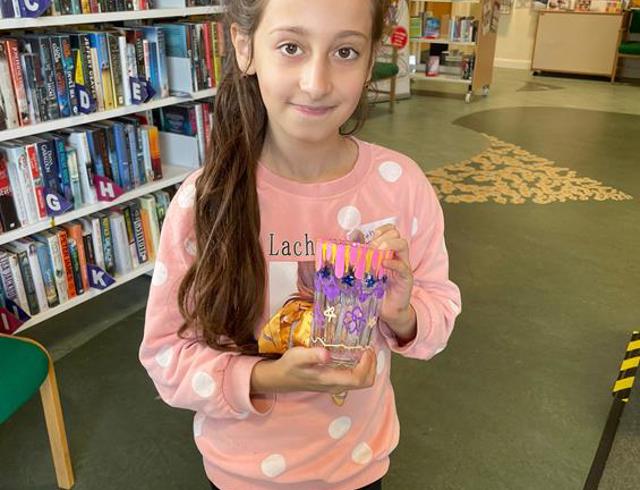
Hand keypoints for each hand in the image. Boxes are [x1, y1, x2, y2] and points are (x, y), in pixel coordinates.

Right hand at [250, 347, 376, 394]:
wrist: (281, 378)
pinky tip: (354, 354)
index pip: (358, 378)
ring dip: (367, 366)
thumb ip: (312, 355)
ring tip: (364, 349)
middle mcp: (337, 386)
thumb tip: (327, 354)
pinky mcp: (335, 382)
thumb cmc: (290, 366)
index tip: (366, 349)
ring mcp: (337, 386)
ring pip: (361, 381)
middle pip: (365, 382)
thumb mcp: (298, 356)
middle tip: (369, 348)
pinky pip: (354, 378)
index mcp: (331, 380)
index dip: (367, 365)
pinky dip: (360, 367)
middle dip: (372, 366)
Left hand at [369, 224, 416, 341]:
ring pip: (402, 245)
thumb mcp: (366, 269)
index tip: (371, 237)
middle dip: (382, 237)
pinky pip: (403, 266)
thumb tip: (353, 234)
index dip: (381, 229)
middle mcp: (397, 256)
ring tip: (378, 251)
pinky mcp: (406, 279)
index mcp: (388, 251)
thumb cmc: (376, 289)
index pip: (390, 230)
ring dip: (389, 244)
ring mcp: (403, 266)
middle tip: (371, 247)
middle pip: (396, 234)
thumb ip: (361, 252)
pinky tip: (383, 264)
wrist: (387, 310)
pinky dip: (393, 263)